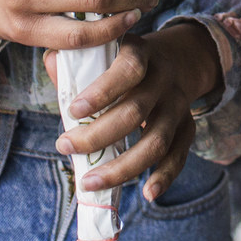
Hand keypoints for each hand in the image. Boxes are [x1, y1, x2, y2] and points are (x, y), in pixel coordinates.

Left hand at [48, 23, 221, 200]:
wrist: (180, 58)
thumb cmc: (126, 60)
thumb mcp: (107, 48)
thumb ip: (79, 58)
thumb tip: (53, 64)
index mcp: (141, 54)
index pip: (128, 70)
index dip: (102, 92)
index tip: (73, 111)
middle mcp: (163, 80)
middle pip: (136, 112)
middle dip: (98, 136)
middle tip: (65, 147)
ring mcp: (177, 105)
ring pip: (157, 141)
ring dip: (123, 167)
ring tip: (89, 183)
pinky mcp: (187, 126)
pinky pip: (179, 154)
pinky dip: (165, 176)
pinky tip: (148, 193)